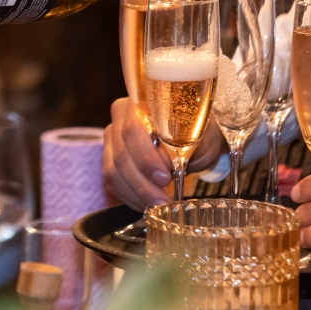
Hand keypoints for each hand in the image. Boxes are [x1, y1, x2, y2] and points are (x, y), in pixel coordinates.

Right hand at [103, 96, 224, 208]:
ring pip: (114, 171)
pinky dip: (130, 197)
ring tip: (159, 206)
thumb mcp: (200, 134)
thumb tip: (169, 161)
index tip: (166, 178)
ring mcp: (112, 139)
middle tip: (163, 200)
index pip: (132, 130)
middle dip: (143, 183)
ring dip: (137, 193)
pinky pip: (113, 182)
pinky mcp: (110, 159)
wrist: (195, 138)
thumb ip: (186, 142)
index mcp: (139, 103)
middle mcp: (119, 118)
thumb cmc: (198, 132)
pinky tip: (146, 205)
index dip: (146, 158)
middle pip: (121, 154)